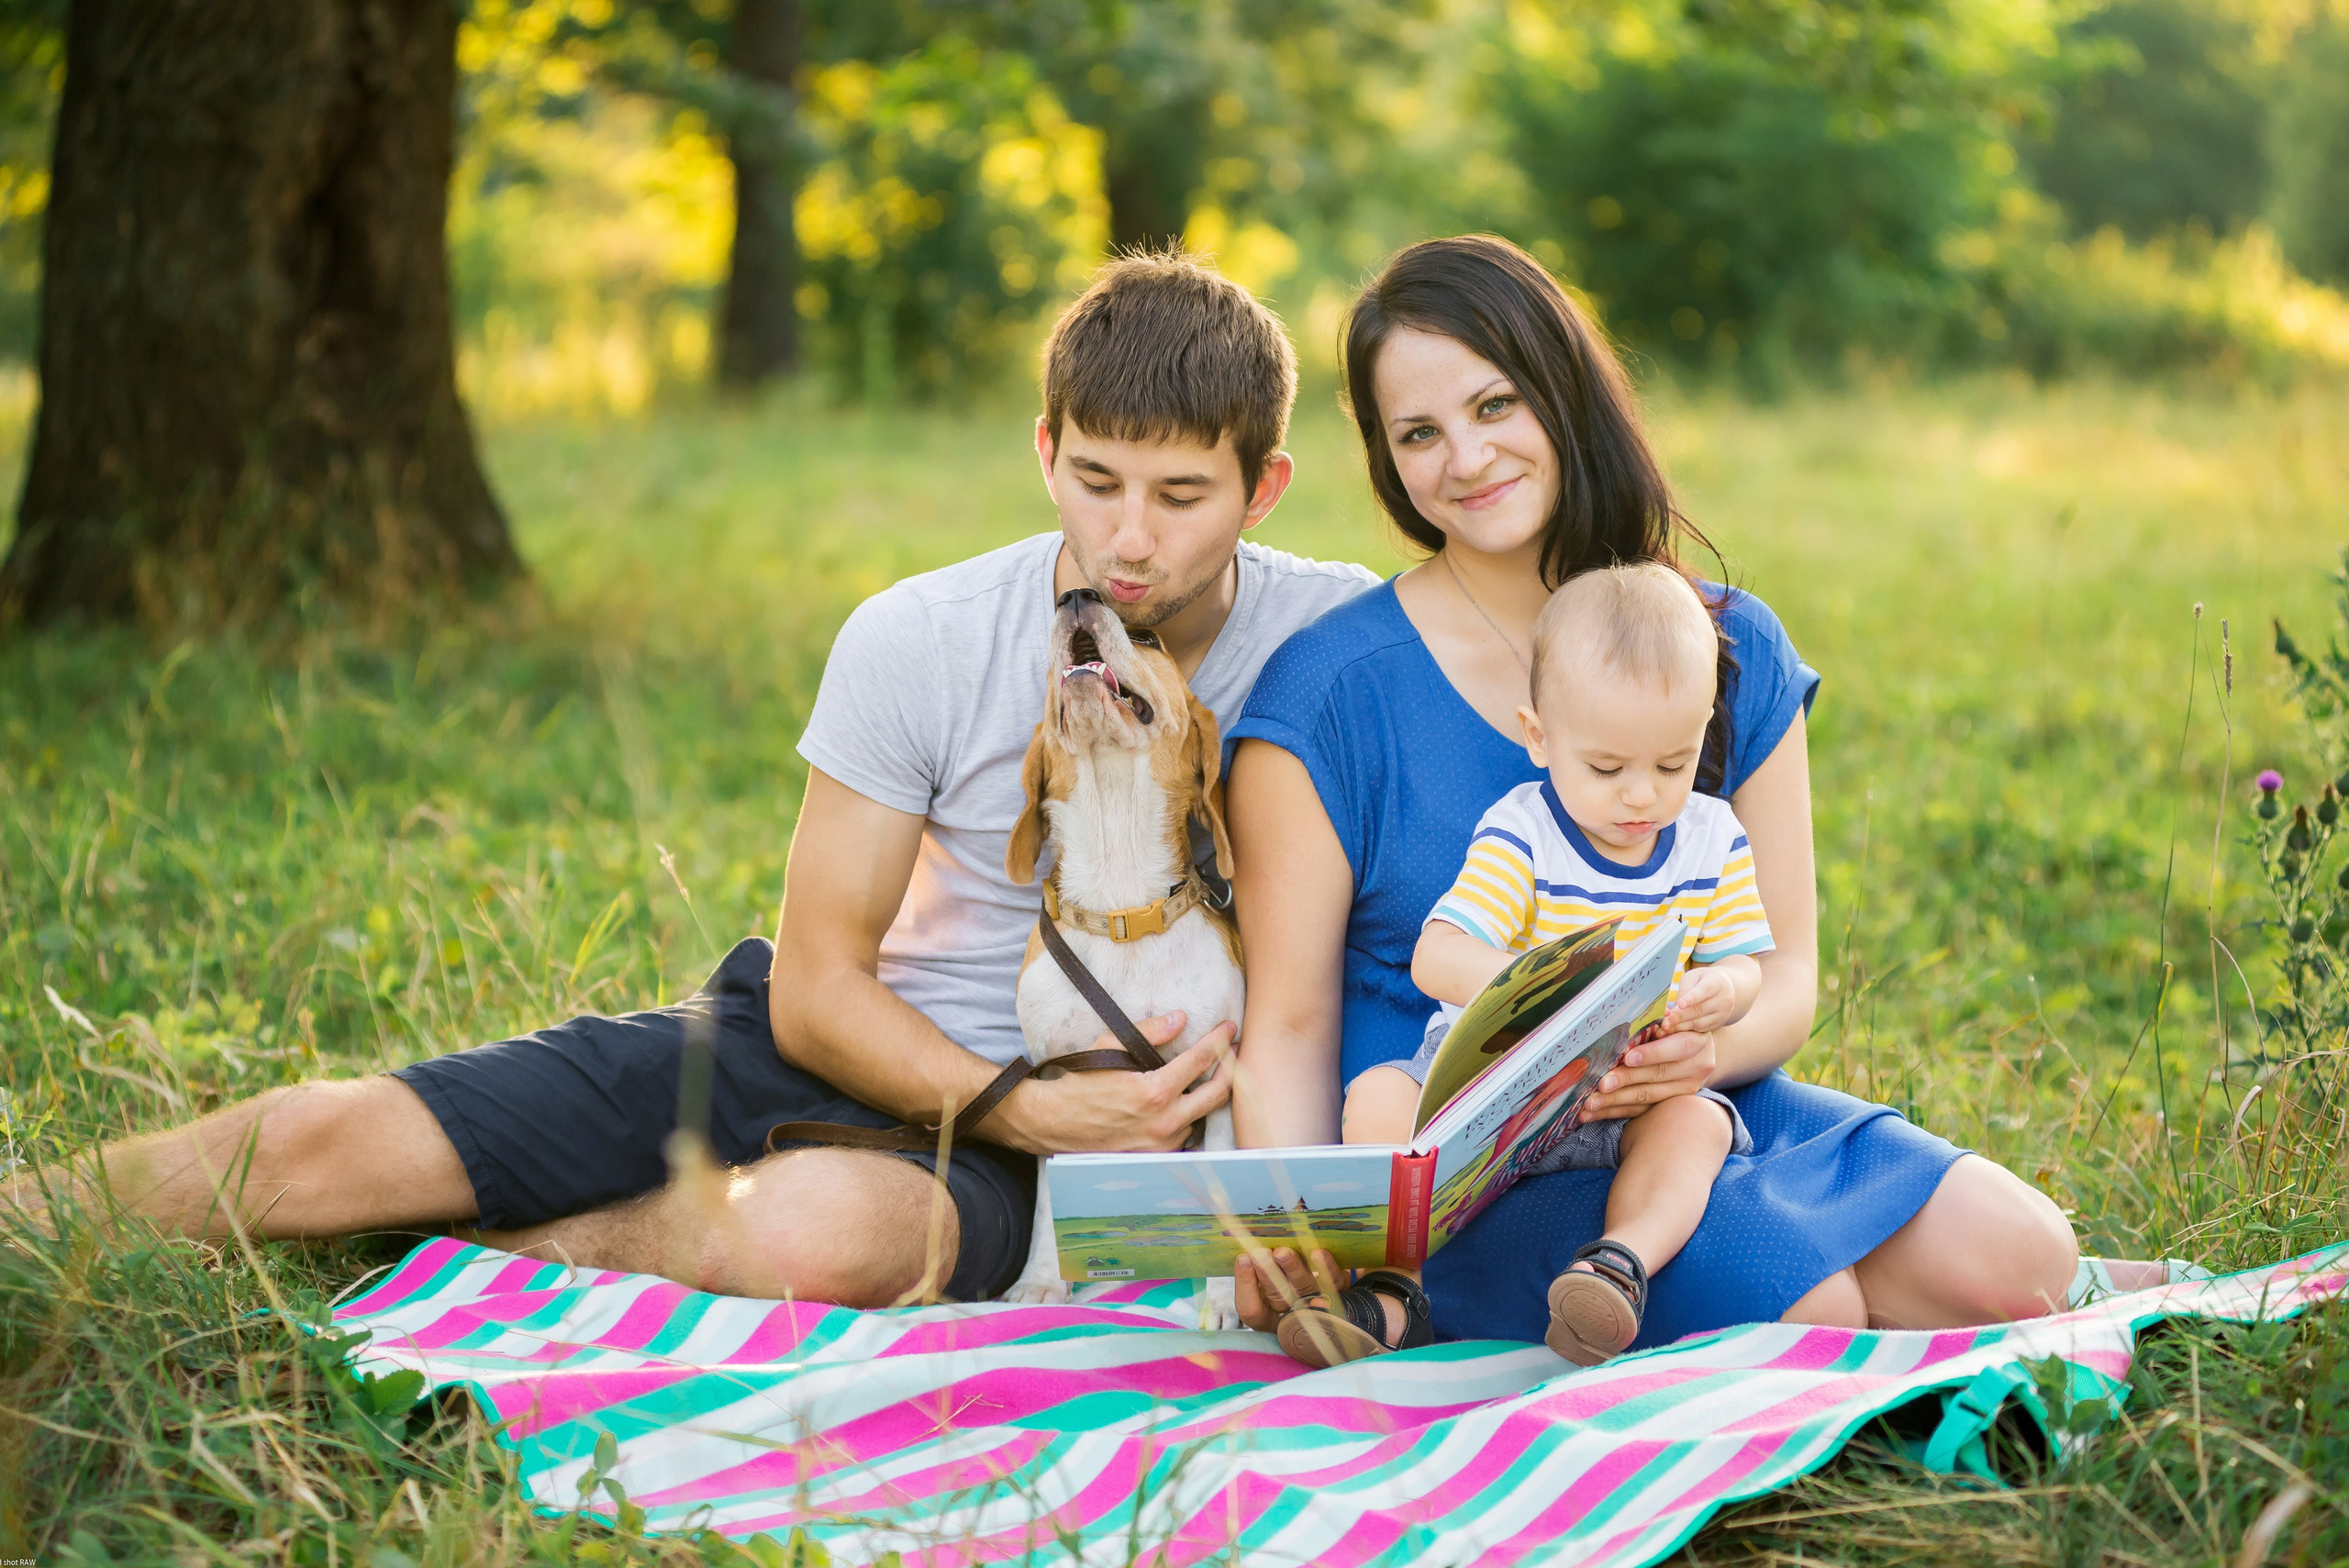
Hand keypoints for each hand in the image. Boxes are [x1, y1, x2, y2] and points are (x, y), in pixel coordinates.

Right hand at [988, 1013, 1236, 1154]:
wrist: (1056, 1123)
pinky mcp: (1157, 1156)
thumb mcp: (1108, 1047)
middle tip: (1235, 1052)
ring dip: (1210, 1095)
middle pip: (1218, 1093)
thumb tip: (1181, 1019)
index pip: (1202, 1061)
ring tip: (1213, 1075)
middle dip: (1232, 1069)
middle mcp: (1164, 1121)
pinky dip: (1191, 1116)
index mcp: (1154, 1091)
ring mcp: (1162, 1144)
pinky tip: (1188, 1102)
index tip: (1230, 1028)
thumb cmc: (1081, 1082)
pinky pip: (1186, 1134)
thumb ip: (1148, 1031)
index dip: (1220, 1040)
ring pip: (1203, 1116)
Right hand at [1233, 1244, 1343, 1332]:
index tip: (1243, 1258)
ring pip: (1304, 1289)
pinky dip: (1326, 1268)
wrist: (1326, 1281)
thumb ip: (1256, 1266)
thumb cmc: (1286, 1278)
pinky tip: (1318, 1253)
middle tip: (1260, 1254)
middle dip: (1268, 1274)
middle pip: (1278, 1297)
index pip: (1251, 1309)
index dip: (1245, 1285)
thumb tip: (1248, 1248)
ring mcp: (1318, 1305)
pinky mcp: (1341, 1292)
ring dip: (1292, 1269)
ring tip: (1283, 1253)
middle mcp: (1291, 1315)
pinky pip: (1334, 1282)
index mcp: (1268, 1316)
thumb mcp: (1266, 1277)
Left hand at [1579, 1027, 1714, 1120]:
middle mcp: (1695, 1069)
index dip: (1652, 1053)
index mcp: (1697, 1042)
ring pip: (1647, 1097)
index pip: (1676, 1048)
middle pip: (1657, 1075)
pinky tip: (1593, 1113)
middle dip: (1626, 1080)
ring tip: (1590, 1103)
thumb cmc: (1675, 1027)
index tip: (1628, 1057)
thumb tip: (1629, 1014)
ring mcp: (1683, 1091)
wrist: (1695, 1051)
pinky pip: (1639, 1110)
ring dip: (1615, 1101)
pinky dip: (1614, 1111)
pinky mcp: (1669, 1105)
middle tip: (1601, 1084)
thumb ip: (1656, 1018)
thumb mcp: (1672, 1018)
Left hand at [1664, 969, 1736, 1034]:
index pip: (1704, 991)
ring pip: (1700, 1023)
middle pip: (1700, 1010)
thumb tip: (1677, 1005)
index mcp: (1717, 983)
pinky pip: (1700, 1030)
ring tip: (1666, 1027)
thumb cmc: (1703, 980)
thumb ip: (1685, 988)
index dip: (1692, 998)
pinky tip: (1674, 1030)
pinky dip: (1686, 1031)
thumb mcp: (1694, 977)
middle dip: (1680, 1016)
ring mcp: (1723, 1014)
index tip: (1680, 1004)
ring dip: (1681, 1026)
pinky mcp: (1718, 1025)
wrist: (1724, 989)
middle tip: (1665, 1021)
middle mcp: (1724, 1000)